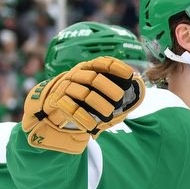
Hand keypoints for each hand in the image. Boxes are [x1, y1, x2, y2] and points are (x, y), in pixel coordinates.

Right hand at [21, 57, 141, 152]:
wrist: (51, 107)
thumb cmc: (80, 99)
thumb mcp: (94, 90)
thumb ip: (112, 89)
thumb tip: (137, 88)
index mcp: (86, 69)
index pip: (101, 63)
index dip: (115, 67)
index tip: (130, 74)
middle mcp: (75, 75)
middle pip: (93, 78)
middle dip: (108, 87)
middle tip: (120, 96)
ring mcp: (65, 88)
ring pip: (84, 93)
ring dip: (98, 103)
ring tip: (109, 113)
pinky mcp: (57, 101)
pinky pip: (71, 108)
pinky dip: (83, 117)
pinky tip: (92, 125)